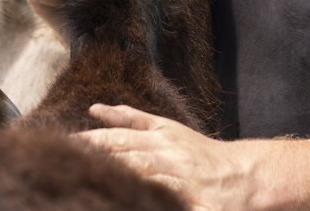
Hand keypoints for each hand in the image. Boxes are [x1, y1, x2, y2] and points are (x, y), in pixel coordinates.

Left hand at [74, 104, 255, 210]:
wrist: (244, 173)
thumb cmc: (200, 153)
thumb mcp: (167, 128)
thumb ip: (132, 118)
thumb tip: (95, 109)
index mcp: (160, 138)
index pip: (118, 139)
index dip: (92, 142)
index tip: (64, 145)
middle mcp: (169, 157)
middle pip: (129, 159)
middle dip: (100, 161)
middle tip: (69, 164)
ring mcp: (183, 182)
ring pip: (148, 181)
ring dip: (124, 183)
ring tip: (96, 185)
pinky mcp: (197, 205)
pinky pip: (171, 206)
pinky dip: (152, 204)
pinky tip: (132, 203)